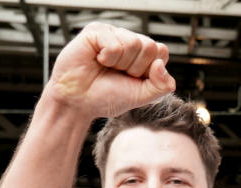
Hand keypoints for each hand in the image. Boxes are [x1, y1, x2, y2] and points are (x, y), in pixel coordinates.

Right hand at [46, 22, 175, 117]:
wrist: (78, 102)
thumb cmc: (107, 97)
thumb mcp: (141, 96)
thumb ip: (161, 85)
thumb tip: (160, 64)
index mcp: (142, 54)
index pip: (161, 52)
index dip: (150, 71)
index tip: (134, 79)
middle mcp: (128, 40)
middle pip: (150, 46)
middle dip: (136, 68)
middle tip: (118, 74)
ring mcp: (113, 33)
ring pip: (134, 43)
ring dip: (120, 64)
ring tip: (107, 67)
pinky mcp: (96, 31)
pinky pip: (114, 44)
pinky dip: (108, 58)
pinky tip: (97, 60)